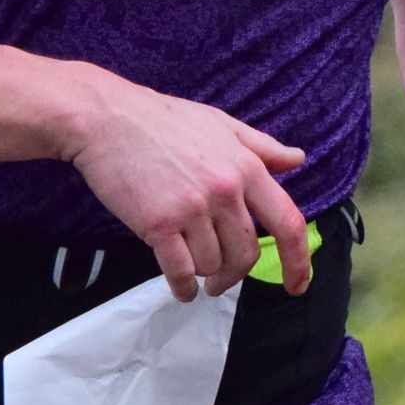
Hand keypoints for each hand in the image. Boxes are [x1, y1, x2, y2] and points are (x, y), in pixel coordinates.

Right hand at [59, 70, 311, 299]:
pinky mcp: (157, 224)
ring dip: (202, 271)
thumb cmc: (161, 120)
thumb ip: (261, 147)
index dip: (298, 260)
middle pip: (246, 254)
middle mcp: (224, 190)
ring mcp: (191, 208)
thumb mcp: (220, 124)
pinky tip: (180, 286)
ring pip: (212, 264)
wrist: (105, 118)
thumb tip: (297, 159)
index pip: (287, 222)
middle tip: (219, 279)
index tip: (298, 285)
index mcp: (245, 167)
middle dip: (234, 274)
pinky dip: (182, 286)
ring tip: (187, 258)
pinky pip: (181, 271)